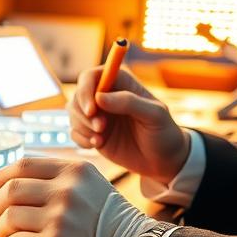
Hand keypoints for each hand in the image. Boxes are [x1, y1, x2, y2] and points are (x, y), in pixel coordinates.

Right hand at [68, 65, 189, 184]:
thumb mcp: (154, 115)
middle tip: (101, 129)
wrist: (163, 160)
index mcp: (120, 83)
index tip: (92, 109)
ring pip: (73, 113)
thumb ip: (129, 102)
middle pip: (77, 95)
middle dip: (83, 114)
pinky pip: (74, 132)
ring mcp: (98, 115)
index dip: (85, 90)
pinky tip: (97, 145)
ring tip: (100, 139)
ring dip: (82, 127)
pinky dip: (81, 139)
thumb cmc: (163, 132)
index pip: (91, 76)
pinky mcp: (92, 132)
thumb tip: (99, 97)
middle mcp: (105, 96)